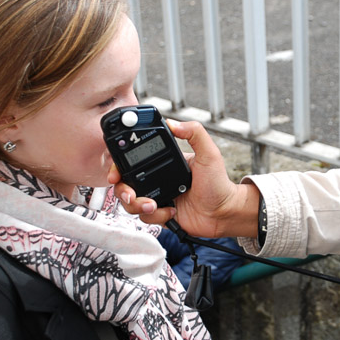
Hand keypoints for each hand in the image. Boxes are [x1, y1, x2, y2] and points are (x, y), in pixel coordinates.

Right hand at [109, 119, 259, 237]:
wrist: (224, 212)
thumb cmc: (219, 183)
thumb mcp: (209, 153)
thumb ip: (194, 133)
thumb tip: (173, 122)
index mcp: (164, 161)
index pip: (134, 159)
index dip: (119, 165)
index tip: (116, 171)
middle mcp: (156, 179)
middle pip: (124, 183)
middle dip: (122, 189)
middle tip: (131, 193)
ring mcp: (157, 197)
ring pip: (130, 202)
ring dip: (137, 205)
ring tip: (153, 204)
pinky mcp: (160, 214)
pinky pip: (144, 217)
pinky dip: (155, 215)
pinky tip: (171, 211)